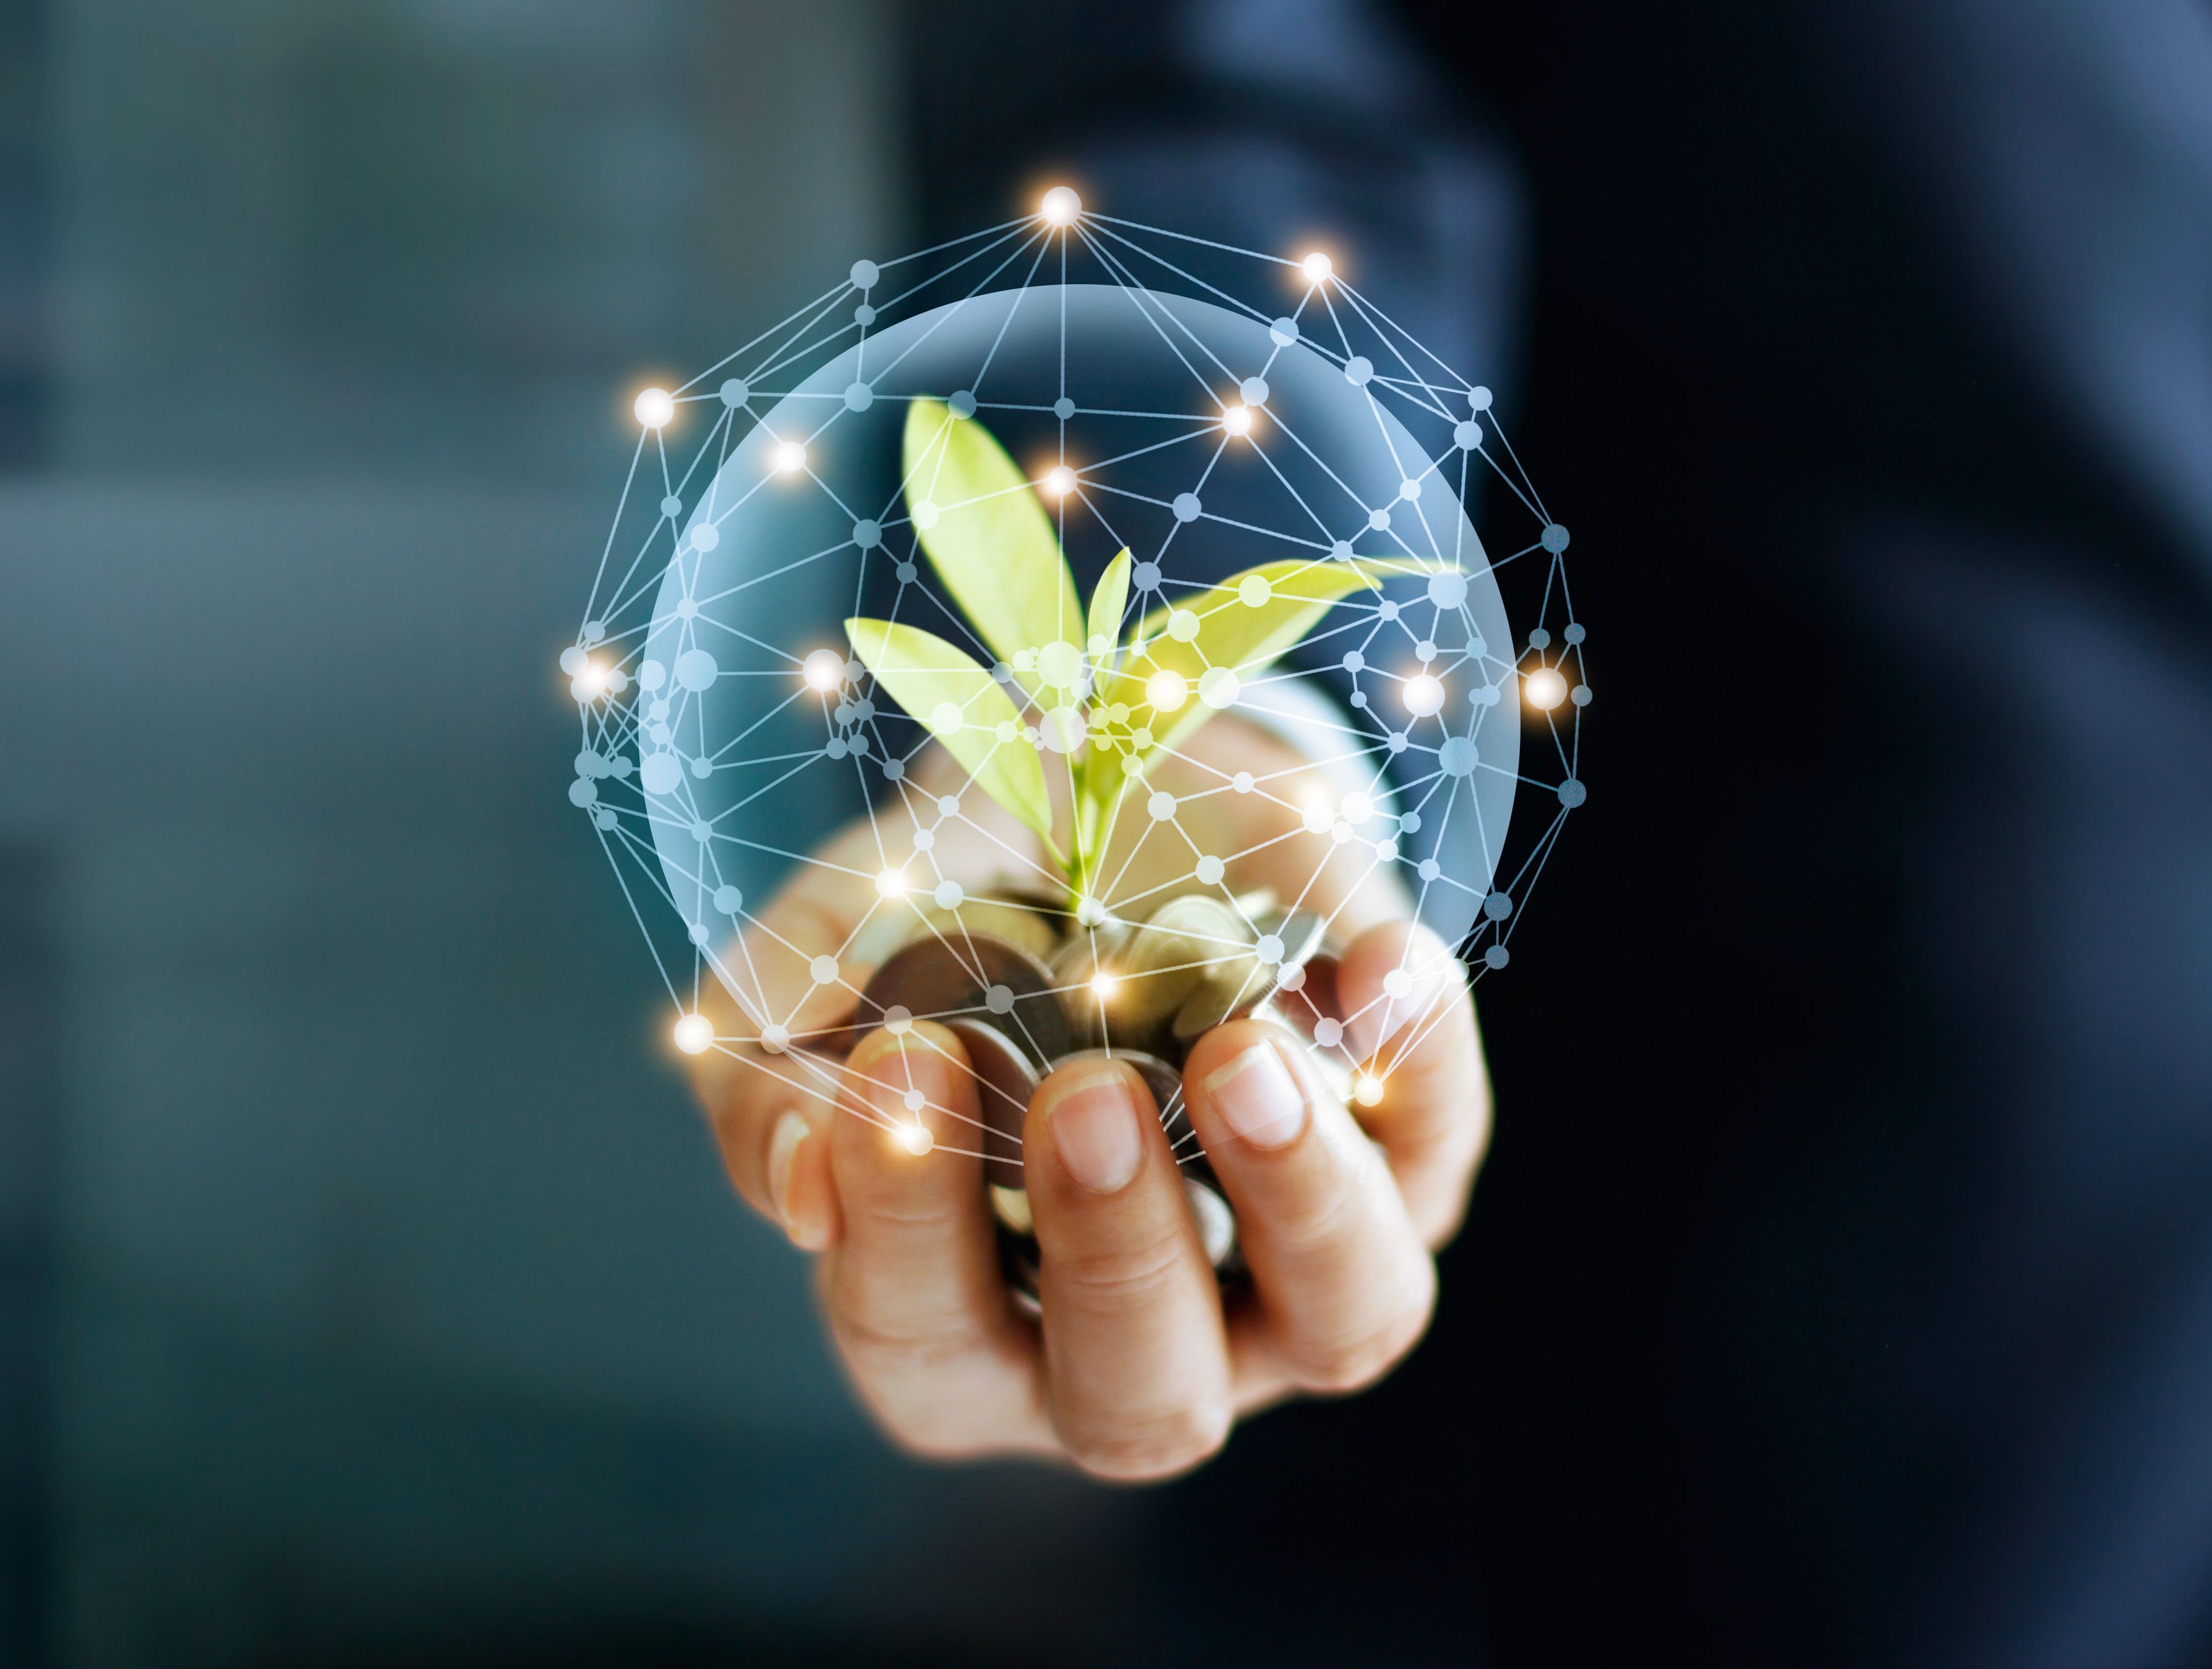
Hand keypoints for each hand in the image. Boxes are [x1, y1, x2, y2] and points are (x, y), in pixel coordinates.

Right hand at [680, 714, 1493, 1479]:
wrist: (1105, 807)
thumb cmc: (944, 920)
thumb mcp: (830, 958)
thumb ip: (770, 1062)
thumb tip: (799, 1186)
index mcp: (967, 1326)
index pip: (926, 1348)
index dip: (903, 1238)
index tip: (885, 1080)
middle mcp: (1139, 1340)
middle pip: (1145, 1403)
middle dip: (1117, 1256)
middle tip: (1081, 1098)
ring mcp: (1291, 1273)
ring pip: (1344, 1319)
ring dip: (1299, 1194)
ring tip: (1243, 1054)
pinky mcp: (1410, 1164)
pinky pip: (1441, 1146)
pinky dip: (1421, 1056)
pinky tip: (1370, 957)